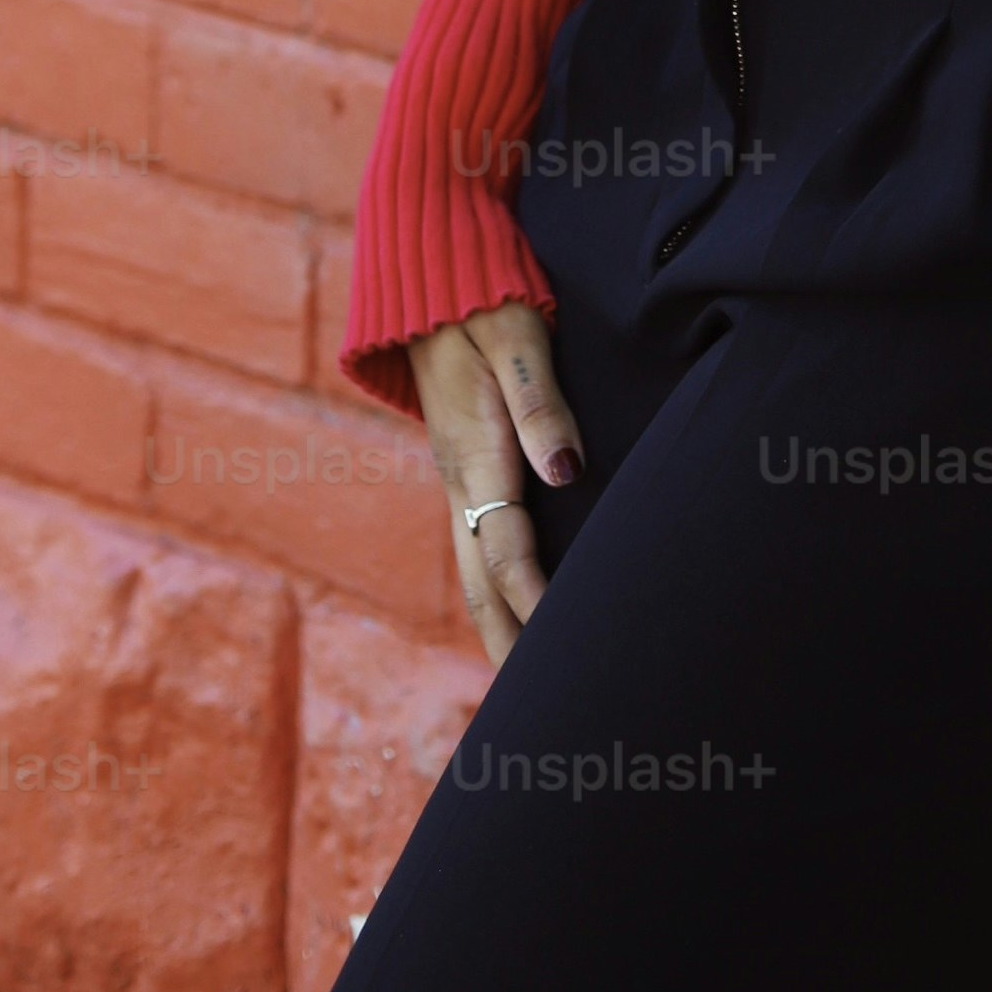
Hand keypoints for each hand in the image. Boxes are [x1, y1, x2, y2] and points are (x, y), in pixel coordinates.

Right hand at [408, 300, 585, 665]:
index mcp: (474, 451)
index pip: (504, 542)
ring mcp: (455, 478)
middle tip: (534, 708)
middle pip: (480, 579)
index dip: (531, 594)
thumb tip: (564, 468)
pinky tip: (509, 616)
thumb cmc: (483, 303)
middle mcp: (459, 478)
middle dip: (506, 641)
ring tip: (521, 687)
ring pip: (472, 571)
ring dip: (495, 628)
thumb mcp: (517, 336)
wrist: (427, 283)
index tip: (558, 639)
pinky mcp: (462, 471)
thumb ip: (539, 403)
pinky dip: (489, 593)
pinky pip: (474, 547)